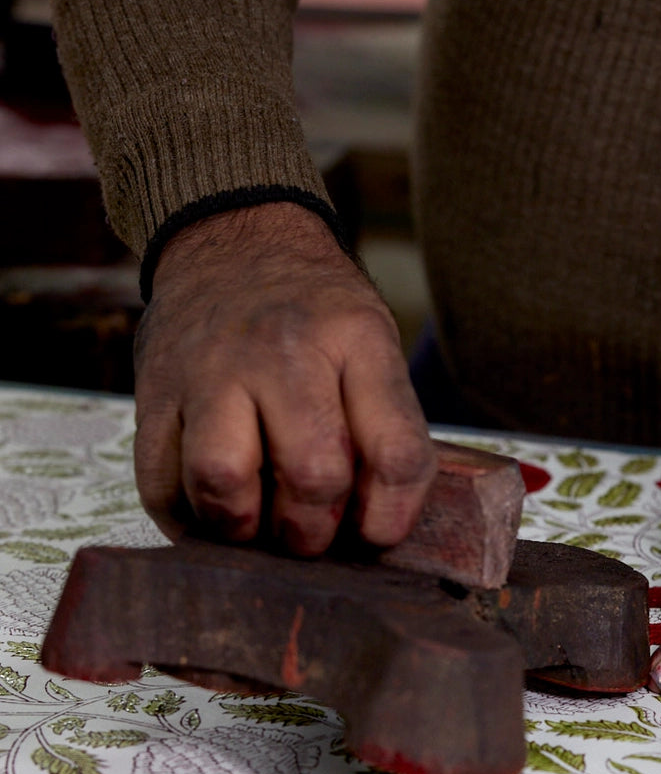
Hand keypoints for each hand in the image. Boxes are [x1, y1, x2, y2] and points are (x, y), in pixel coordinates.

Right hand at [133, 201, 435, 554]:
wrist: (233, 238)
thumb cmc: (318, 315)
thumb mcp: (374, 344)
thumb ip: (385, 428)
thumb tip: (377, 529)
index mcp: (356, 341)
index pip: (393, 452)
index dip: (389, 516)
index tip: (376, 535)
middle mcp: (283, 351)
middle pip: (311, 474)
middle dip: (314, 531)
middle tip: (310, 535)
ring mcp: (210, 370)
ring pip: (222, 480)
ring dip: (242, 527)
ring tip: (254, 524)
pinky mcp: (155, 391)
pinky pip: (158, 482)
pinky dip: (184, 520)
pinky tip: (210, 516)